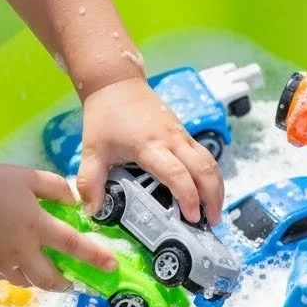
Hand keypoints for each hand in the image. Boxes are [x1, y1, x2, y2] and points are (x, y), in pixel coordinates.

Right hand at [0, 163, 117, 290]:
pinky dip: (17, 274)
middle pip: (49, 279)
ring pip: (27, 282)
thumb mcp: (29, 177)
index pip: (73, 245)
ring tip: (44, 272)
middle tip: (72, 281)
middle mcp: (20, 249)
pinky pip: (6, 276)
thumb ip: (56, 188)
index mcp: (35, 225)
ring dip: (40, 281)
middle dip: (65, 284)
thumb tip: (73, 202)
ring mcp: (0, 261)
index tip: (112, 266)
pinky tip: (16, 263)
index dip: (95, 257)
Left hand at [77, 77, 223, 224]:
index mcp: (150, 146)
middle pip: (204, 169)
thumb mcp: (91, 150)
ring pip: (209, 162)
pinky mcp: (183, 133)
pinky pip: (205, 156)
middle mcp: (172, 140)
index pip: (177, 174)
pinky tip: (207, 192)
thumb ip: (89, 182)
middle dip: (212, 197)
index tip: (191, 218)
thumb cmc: (104, 117)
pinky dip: (211, 176)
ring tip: (214, 212)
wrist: (116, 83)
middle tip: (211, 223)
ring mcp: (181, 135)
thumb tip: (92, 212)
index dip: (188, 197)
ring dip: (217, 188)